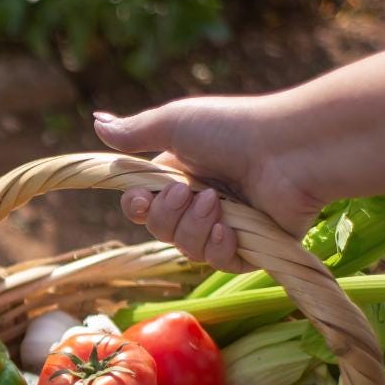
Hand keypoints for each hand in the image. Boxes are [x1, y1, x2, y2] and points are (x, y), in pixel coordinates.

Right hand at [93, 95, 322, 271]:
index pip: (143, 206)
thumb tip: (96, 121)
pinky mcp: (251, 248)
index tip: (140, 200)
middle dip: (167, 216)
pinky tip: (228, 231)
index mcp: (181, 175)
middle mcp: (201, 202)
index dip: (136, 208)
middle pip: (160, 230)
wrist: (287, 150)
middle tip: (188, 192)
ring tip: (217, 203)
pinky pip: (218, 263)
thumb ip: (134, 132)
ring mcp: (226, 226)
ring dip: (194, 228)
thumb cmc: (233, 129)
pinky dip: (218, 248)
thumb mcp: (175, 123)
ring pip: (186, 249)